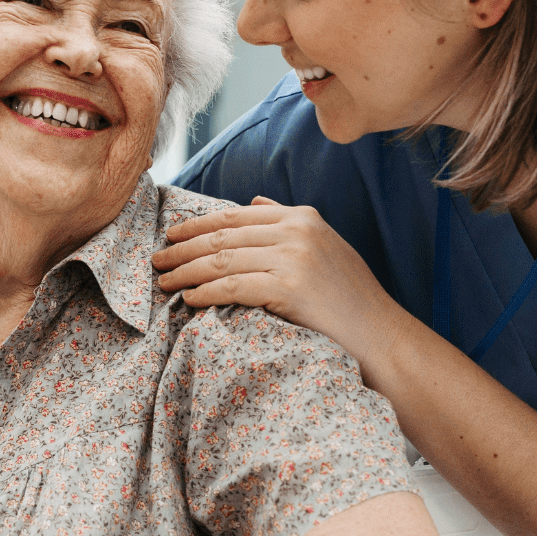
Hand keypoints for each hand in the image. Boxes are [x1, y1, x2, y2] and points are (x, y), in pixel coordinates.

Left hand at [152, 197, 400, 362]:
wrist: (379, 335)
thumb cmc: (349, 298)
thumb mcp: (325, 246)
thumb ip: (288, 220)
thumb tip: (254, 200)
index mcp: (302, 216)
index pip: (236, 215)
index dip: (198, 224)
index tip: (172, 234)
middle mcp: (296, 230)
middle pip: (223, 235)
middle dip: (183, 248)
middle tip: (157, 259)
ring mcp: (293, 257)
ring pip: (222, 260)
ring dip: (186, 271)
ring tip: (164, 281)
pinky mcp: (288, 287)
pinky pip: (232, 286)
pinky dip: (205, 291)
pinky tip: (188, 298)